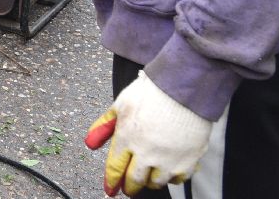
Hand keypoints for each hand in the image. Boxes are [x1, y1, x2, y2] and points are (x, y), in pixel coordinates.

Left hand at [84, 72, 212, 195]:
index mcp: (126, 139)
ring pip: (156, 182)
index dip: (111, 182)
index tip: (110, 190)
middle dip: (129, 186)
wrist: (184, 90)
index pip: (115, 168)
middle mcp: (146, 153)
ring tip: (147, 176)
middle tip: (127, 188)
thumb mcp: (120, 105)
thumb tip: (90, 144)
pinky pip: (178, 179)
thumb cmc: (151, 93)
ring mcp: (168, 159)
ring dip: (149, 182)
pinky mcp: (188, 161)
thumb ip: (104, 126)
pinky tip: (168, 169)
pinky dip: (171, 177)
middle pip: (134, 180)